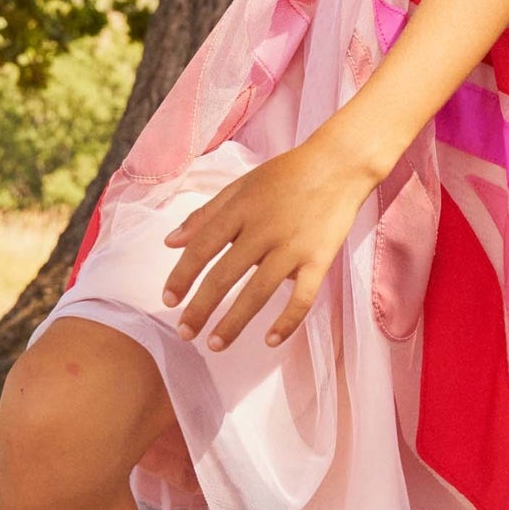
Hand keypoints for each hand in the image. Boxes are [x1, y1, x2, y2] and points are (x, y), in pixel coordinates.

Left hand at [159, 132, 384, 351]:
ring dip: (234, 322)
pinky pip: (302, 298)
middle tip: (184, 332)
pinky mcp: (320, 260)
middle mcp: (263, 230)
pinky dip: (287, 322)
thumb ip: (206, 215)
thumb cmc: (287, 174)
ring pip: (258, 292)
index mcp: (240, 209)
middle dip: (200, 308)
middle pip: (224, 275)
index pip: (202, 248)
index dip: (182, 276)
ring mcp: (293, 247)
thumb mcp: (241, 185)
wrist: (340, 165)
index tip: (169, 300)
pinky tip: (270, 340)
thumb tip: (169, 242)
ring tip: (215, 344)